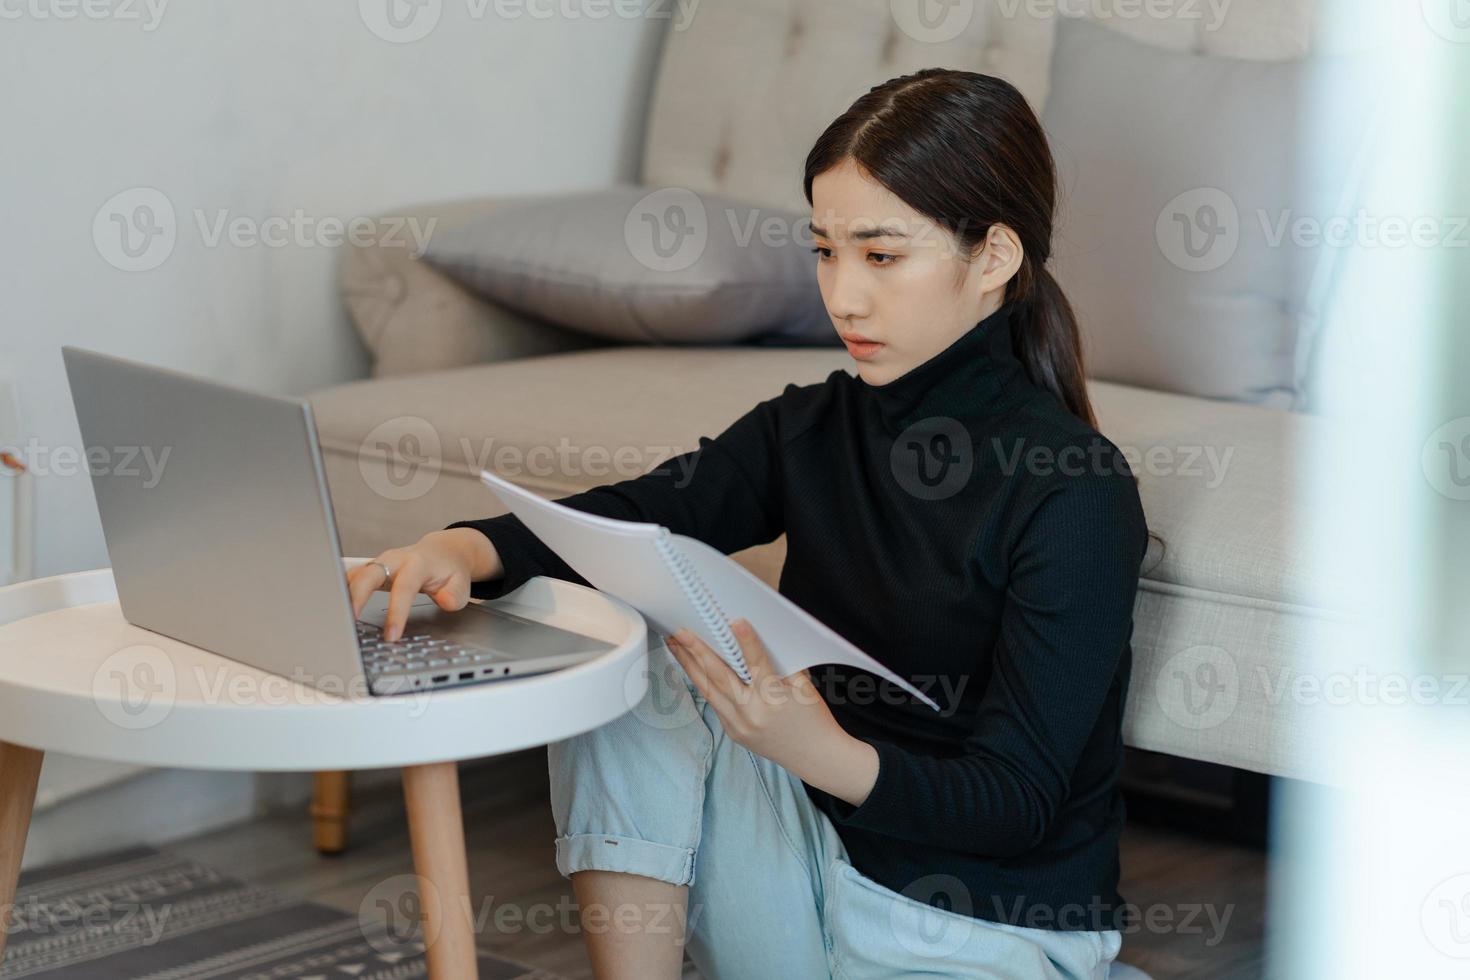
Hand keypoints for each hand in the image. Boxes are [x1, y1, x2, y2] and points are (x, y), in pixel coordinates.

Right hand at [345, 529, 497, 640]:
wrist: (443, 553)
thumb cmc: (449, 570)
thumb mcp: (461, 584)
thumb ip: (455, 595)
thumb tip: (445, 601)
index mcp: (417, 563)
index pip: (404, 588)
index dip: (396, 612)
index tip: (392, 635)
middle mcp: (394, 559)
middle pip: (368, 575)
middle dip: (355, 597)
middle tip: (348, 622)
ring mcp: (379, 563)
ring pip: (354, 575)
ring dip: (341, 595)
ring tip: (333, 619)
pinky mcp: (370, 570)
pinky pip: (350, 579)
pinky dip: (340, 593)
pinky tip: (333, 610)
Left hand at [666, 619, 878, 806]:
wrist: (816, 758)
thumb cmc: (813, 718)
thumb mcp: (804, 687)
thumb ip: (781, 664)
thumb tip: (755, 641)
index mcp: (775, 699)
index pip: (758, 664)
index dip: (747, 641)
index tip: (735, 621)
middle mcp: (753, 714)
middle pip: (720, 676)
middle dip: (697, 651)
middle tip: (680, 631)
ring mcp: (740, 726)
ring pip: (709, 690)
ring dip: (689, 665)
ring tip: (674, 645)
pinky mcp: (734, 733)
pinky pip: (715, 704)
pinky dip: (703, 683)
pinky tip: (692, 667)